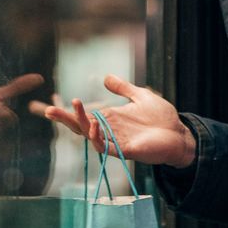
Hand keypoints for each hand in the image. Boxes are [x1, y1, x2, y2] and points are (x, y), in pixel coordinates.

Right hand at [42, 74, 196, 168]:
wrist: (179, 133)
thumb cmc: (161, 118)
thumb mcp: (140, 96)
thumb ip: (123, 88)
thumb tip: (105, 77)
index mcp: (111, 118)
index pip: (84, 116)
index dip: (68, 112)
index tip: (48, 106)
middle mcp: (110, 130)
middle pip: (81, 126)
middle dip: (65, 119)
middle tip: (48, 109)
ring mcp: (116, 141)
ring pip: (91, 135)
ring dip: (81, 122)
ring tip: (76, 105)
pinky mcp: (125, 150)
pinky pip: (106, 146)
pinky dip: (97, 138)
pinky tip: (94, 125)